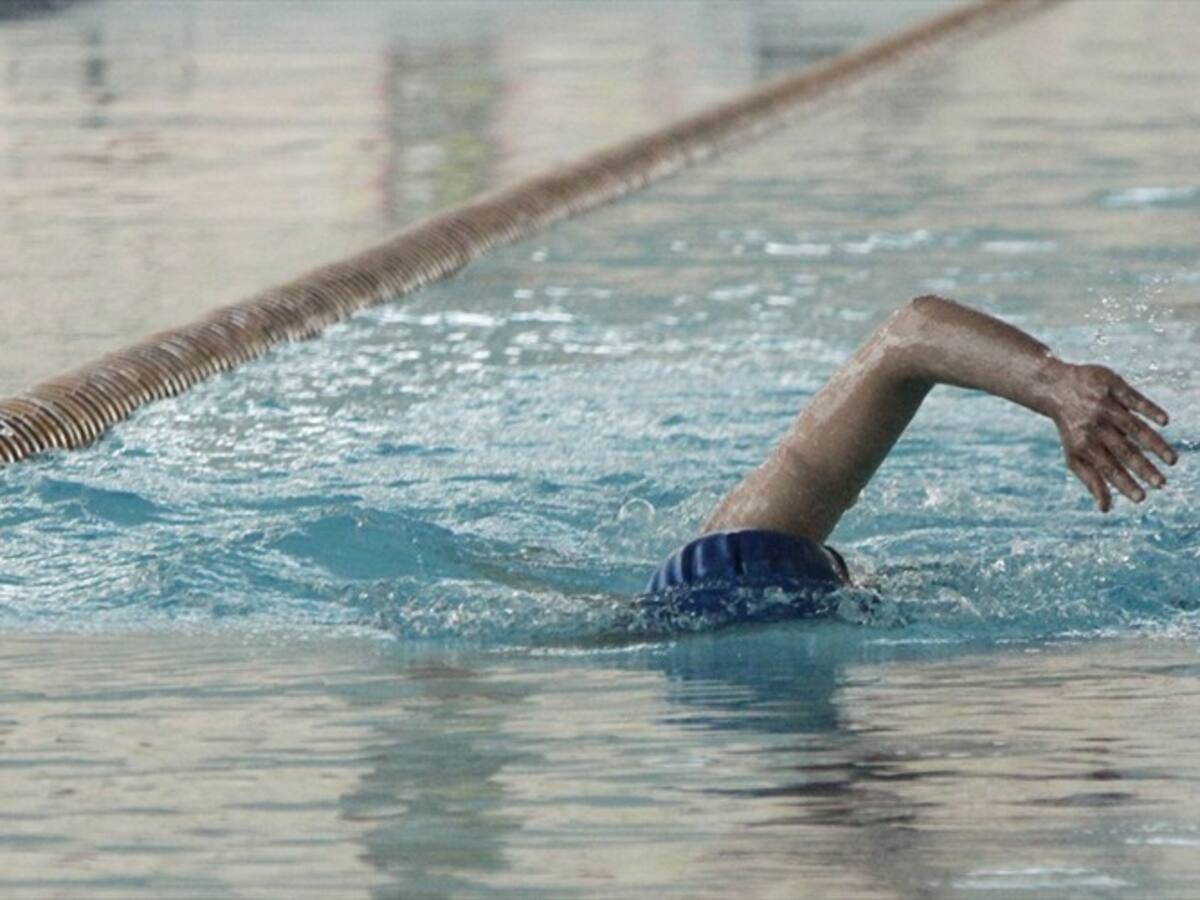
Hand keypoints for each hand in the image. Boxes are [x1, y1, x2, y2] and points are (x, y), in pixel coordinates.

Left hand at [1048, 362, 1176, 510]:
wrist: (1055, 388)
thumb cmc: (1071, 428)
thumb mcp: (1074, 455)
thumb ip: (1091, 479)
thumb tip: (1105, 509)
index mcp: (1084, 444)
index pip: (1108, 468)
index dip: (1124, 483)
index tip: (1142, 498)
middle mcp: (1095, 426)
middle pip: (1123, 450)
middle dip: (1142, 468)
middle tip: (1161, 484)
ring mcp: (1104, 406)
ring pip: (1133, 427)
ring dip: (1153, 444)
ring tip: (1172, 461)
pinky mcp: (1112, 385)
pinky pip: (1134, 399)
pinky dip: (1149, 409)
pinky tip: (1165, 422)